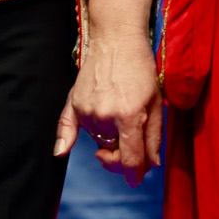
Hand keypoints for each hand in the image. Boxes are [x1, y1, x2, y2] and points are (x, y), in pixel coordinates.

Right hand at [55, 0, 161, 184]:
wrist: (117, 39)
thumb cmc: (141, 69)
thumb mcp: (156, 101)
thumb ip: (154, 136)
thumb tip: (151, 165)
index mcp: (129, 116)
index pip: (130, 158)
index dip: (135, 174)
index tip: (135, 179)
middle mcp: (105, 116)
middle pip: (112, 153)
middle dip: (122, 158)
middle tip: (130, 153)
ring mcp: (87, 110)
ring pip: (98, 140)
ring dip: (108, 138)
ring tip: (119, 113)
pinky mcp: (75, 103)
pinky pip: (68, 128)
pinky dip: (65, 139)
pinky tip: (61, 151)